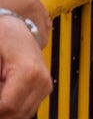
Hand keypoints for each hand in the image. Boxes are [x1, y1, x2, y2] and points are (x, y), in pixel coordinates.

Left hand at [0, 0, 51, 117]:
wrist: (17, 26)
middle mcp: (42, 80)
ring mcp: (45, 85)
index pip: (8, 108)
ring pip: (23, 114)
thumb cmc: (3, 36)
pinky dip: (14, 108)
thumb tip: (0, 100)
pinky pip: (27, 109)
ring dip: (8, 110)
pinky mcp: (44, 87)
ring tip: (3, 92)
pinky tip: (6, 95)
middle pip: (16, 114)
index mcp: (29, 72)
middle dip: (3, 110)